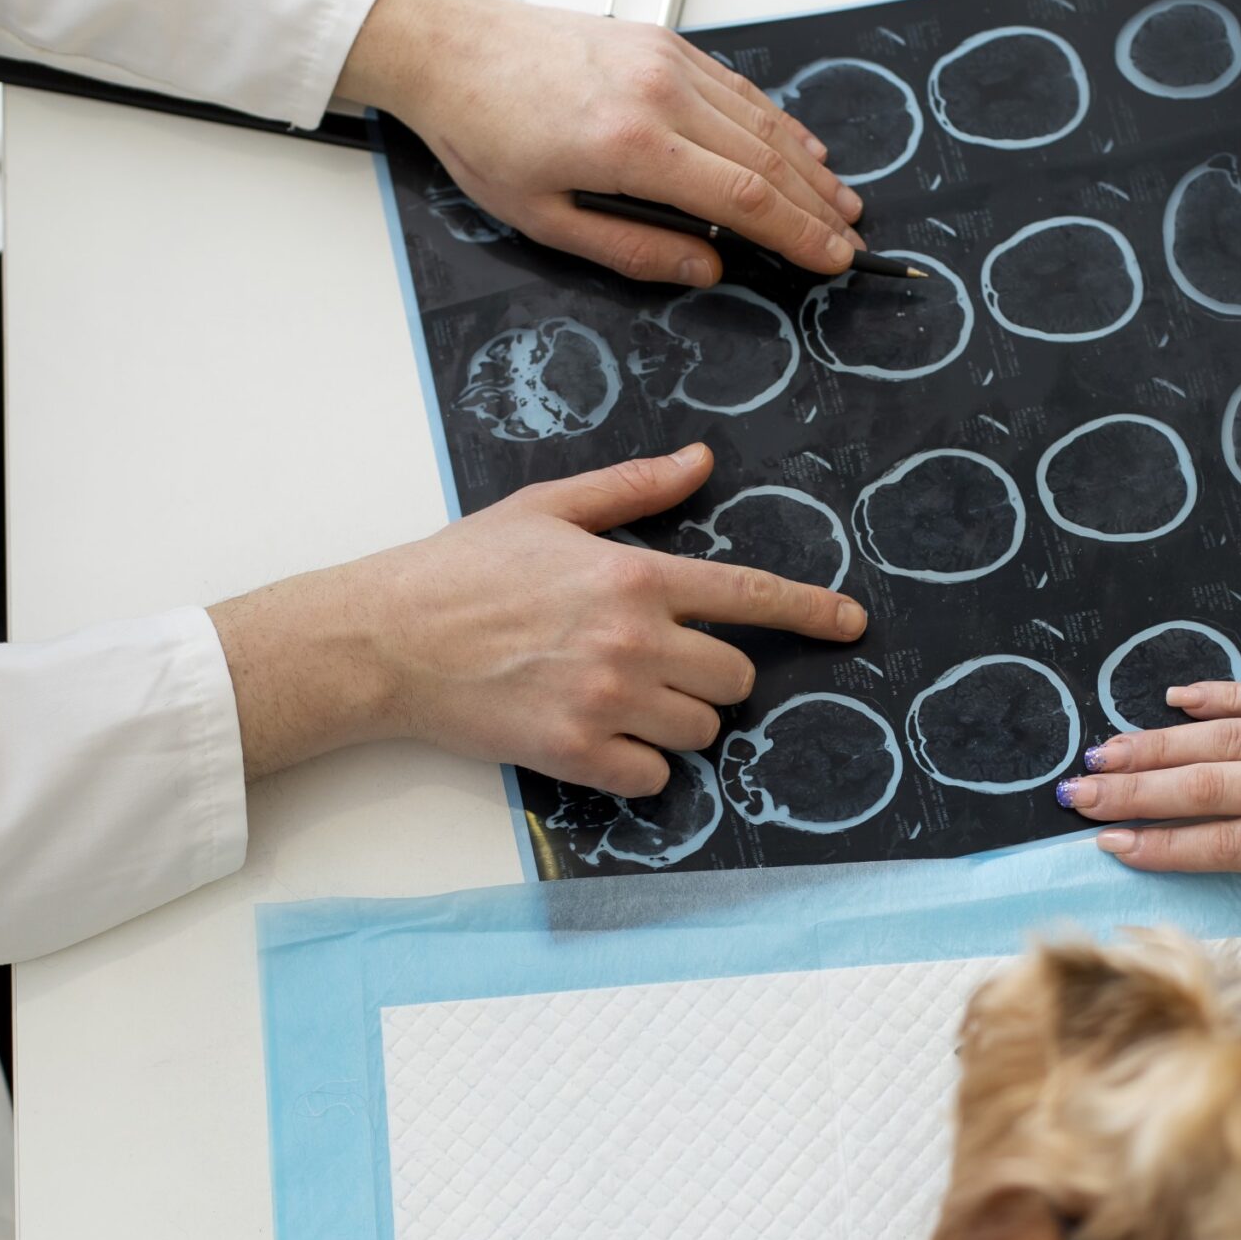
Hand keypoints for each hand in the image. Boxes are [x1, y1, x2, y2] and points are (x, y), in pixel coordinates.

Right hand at [207, 445, 865, 791]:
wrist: (388, 639)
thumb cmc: (464, 569)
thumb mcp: (550, 508)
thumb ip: (634, 489)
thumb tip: (702, 461)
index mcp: (634, 575)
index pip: (748, 596)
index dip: (810, 613)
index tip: (851, 626)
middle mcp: (632, 639)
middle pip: (734, 680)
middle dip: (712, 677)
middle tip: (659, 666)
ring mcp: (606, 700)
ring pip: (701, 733)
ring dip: (678, 724)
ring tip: (621, 700)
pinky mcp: (576, 752)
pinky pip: (655, 778)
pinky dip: (640, 767)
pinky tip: (601, 739)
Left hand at [337, 0, 862, 283]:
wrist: (454, 47)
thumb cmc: (486, 131)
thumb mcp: (545, 218)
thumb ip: (633, 249)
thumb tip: (705, 270)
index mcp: (631, 146)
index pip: (743, 198)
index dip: (797, 234)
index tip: (831, 259)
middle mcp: (659, 94)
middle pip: (766, 159)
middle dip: (815, 207)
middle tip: (849, 240)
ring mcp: (666, 61)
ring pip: (761, 121)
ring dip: (807, 166)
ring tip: (840, 202)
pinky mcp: (663, 43)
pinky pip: (737, 90)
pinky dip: (776, 123)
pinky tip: (799, 149)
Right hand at [1051, 670, 1240, 943]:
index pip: (1226, 845)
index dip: (1164, 847)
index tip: (1112, 844)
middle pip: (1204, 789)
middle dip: (1134, 793)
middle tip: (1076, 794)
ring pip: (1221, 740)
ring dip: (1157, 746)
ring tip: (1103, 750)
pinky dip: (1217, 696)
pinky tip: (1176, 698)